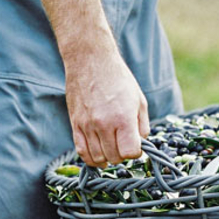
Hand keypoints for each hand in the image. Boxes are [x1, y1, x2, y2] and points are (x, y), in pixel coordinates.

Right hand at [65, 53, 149, 167]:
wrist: (91, 61)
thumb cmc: (118, 79)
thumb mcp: (139, 100)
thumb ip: (142, 125)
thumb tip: (141, 144)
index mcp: (123, 118)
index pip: (130, 152)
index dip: (136, 152)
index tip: (136, 145)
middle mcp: (104, 124)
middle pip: (114, 157)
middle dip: (122, 155)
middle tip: (123, 144)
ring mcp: (87, 125)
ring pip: (97, 158)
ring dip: (107, 157)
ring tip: (112, 147)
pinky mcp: (75, 124)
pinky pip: (81, 151)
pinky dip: (91, 157)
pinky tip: (98, 154)